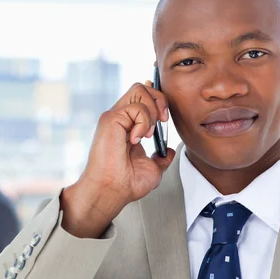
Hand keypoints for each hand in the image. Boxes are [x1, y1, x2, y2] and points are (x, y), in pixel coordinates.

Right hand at [61, 81, 174, 237]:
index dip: (157, 98)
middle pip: (142, 87)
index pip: (142, 97)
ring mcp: (114, 117)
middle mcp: (120, 118)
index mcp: (128, 126)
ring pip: (139, 89)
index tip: (165, 118)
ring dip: (152, 111)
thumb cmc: (126, 184)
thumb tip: (168, 150)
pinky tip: (136, 139)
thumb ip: (161, 157)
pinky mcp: (110, 119)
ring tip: (147, 134)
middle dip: (159, 99)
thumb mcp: (153, 168)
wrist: (113, 191)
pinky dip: (143, 122)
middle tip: (162, 121)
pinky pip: (135, 107)